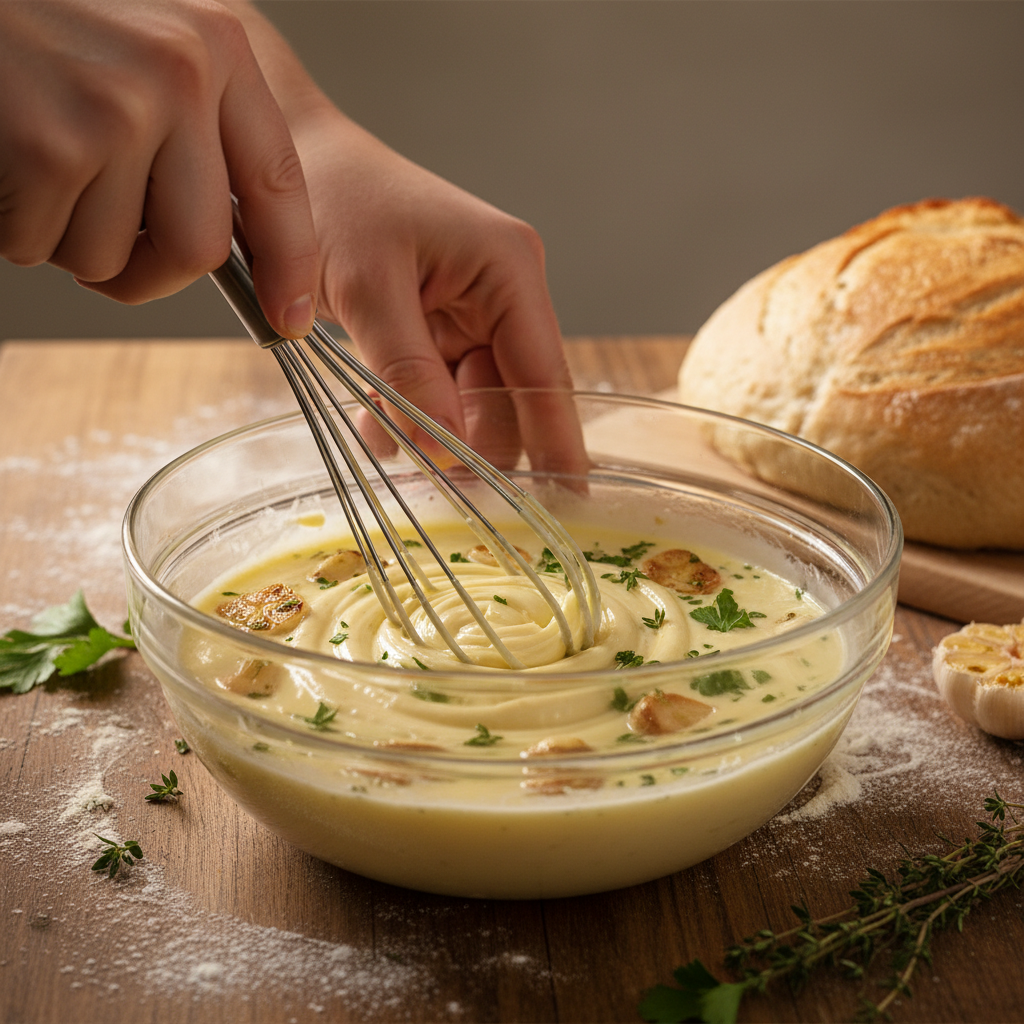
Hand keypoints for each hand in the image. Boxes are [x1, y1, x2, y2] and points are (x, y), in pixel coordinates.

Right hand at [0, 0, 317, 338]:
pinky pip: (44, 247)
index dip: (289, 266)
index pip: (278, 184)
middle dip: (150, 274)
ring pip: (112, 258)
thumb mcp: (148, 40)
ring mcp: (117, 112)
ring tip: (37, 167)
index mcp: (218, 48)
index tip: (290, 316)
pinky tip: (5, 163)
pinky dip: (17, 228)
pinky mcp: (51, 149)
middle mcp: (180, 76)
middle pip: (199, 249)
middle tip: (110, 253)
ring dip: (67, 240)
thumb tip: (227, 238)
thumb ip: (199, 124)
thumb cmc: (39, 16)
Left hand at [290, 106, 588, 473]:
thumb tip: (442, 450)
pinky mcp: (439, 329)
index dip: (558, 442)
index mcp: (508, 271)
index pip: (544, 374)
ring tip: (384, 444)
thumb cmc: (333, 200)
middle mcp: (502, 294)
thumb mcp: (368, 287)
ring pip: (468, 402)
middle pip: (507, 398)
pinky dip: (409, 415)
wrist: (291, 165)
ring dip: (431, 433)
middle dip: (471, 444)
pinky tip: (375, 427)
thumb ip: (408, 371)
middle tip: (435, 489)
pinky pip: (436, 391)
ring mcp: (471, 313)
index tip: (571, 503)